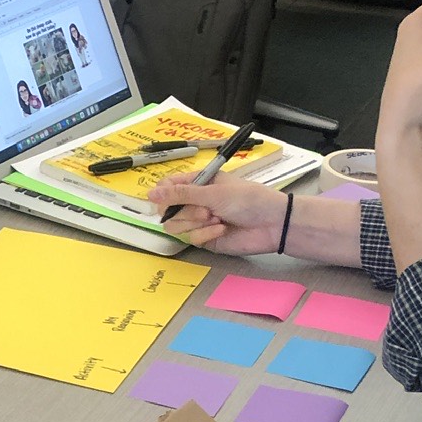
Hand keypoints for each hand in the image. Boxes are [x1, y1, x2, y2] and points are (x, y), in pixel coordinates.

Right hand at [152, 173, 291, 252]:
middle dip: (186, 212)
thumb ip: (180, 194)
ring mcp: (199, 221)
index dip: (163, 194)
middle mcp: (196, 201)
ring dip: (195, 223)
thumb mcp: (213, 192)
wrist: (272, 224)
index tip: (166, 199)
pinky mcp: (205, 238)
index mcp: (199, 182)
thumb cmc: (248, 200)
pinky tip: (222, 229)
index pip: (168, 186)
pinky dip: (206, 234)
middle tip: (206, 211)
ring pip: (176, 226)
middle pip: (168, 209)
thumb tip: (150, 193)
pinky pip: (191, 238)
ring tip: (215, 219)